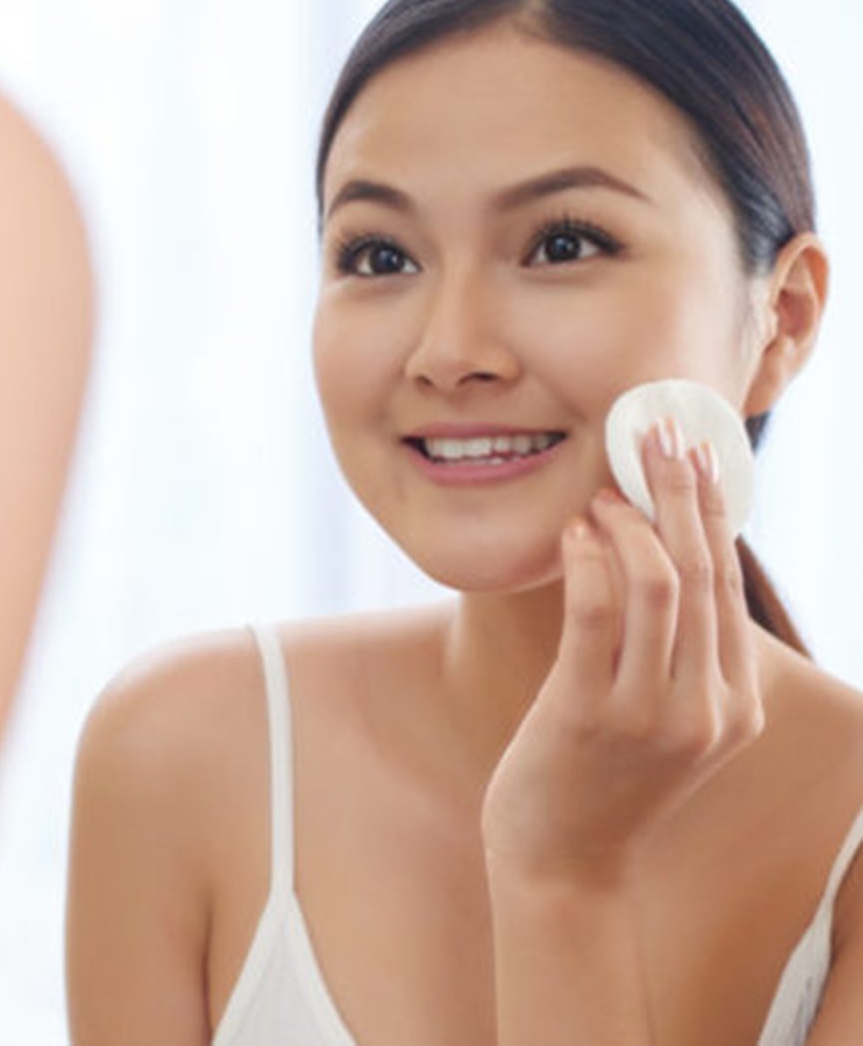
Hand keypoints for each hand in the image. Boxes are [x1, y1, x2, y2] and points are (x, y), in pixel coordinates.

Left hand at [480, 418, 764, 885]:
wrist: (563, 863)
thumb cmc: (603, 778)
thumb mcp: (663, 717)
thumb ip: (675, 651)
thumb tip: (660, 552)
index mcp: (735, 704)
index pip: (728, 583)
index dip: (710, 511)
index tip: (694, 453)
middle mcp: (706, 708)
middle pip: (703, 572)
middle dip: (680, 492)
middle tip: (657, 434)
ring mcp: (652, 715)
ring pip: (659, 586)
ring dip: (630, 523)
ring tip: (604, 491)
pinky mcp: (589, 716)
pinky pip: (596, 617)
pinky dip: (588, 563)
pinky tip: (574, 534)